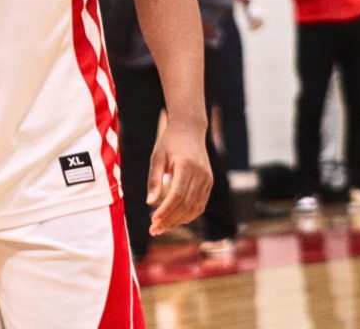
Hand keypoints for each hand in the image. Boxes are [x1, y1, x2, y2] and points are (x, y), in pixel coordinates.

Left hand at [146, 120, 212, 236]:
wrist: (189, 129)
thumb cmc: (169, 142)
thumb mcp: (157, 156)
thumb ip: (154, 179)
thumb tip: (150, 203)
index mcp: (187, 166)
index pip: (177, 195)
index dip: (166, 211)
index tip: (153, 221)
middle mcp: (201, 174)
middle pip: (186, 205)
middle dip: (170, 220)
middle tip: (153, 230)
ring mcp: (208, 179)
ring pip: (195, 208)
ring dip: (178, 220)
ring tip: (161, 227)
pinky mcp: (209, 183)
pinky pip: (200, 204)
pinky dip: (188, 215)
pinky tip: (174, 220)